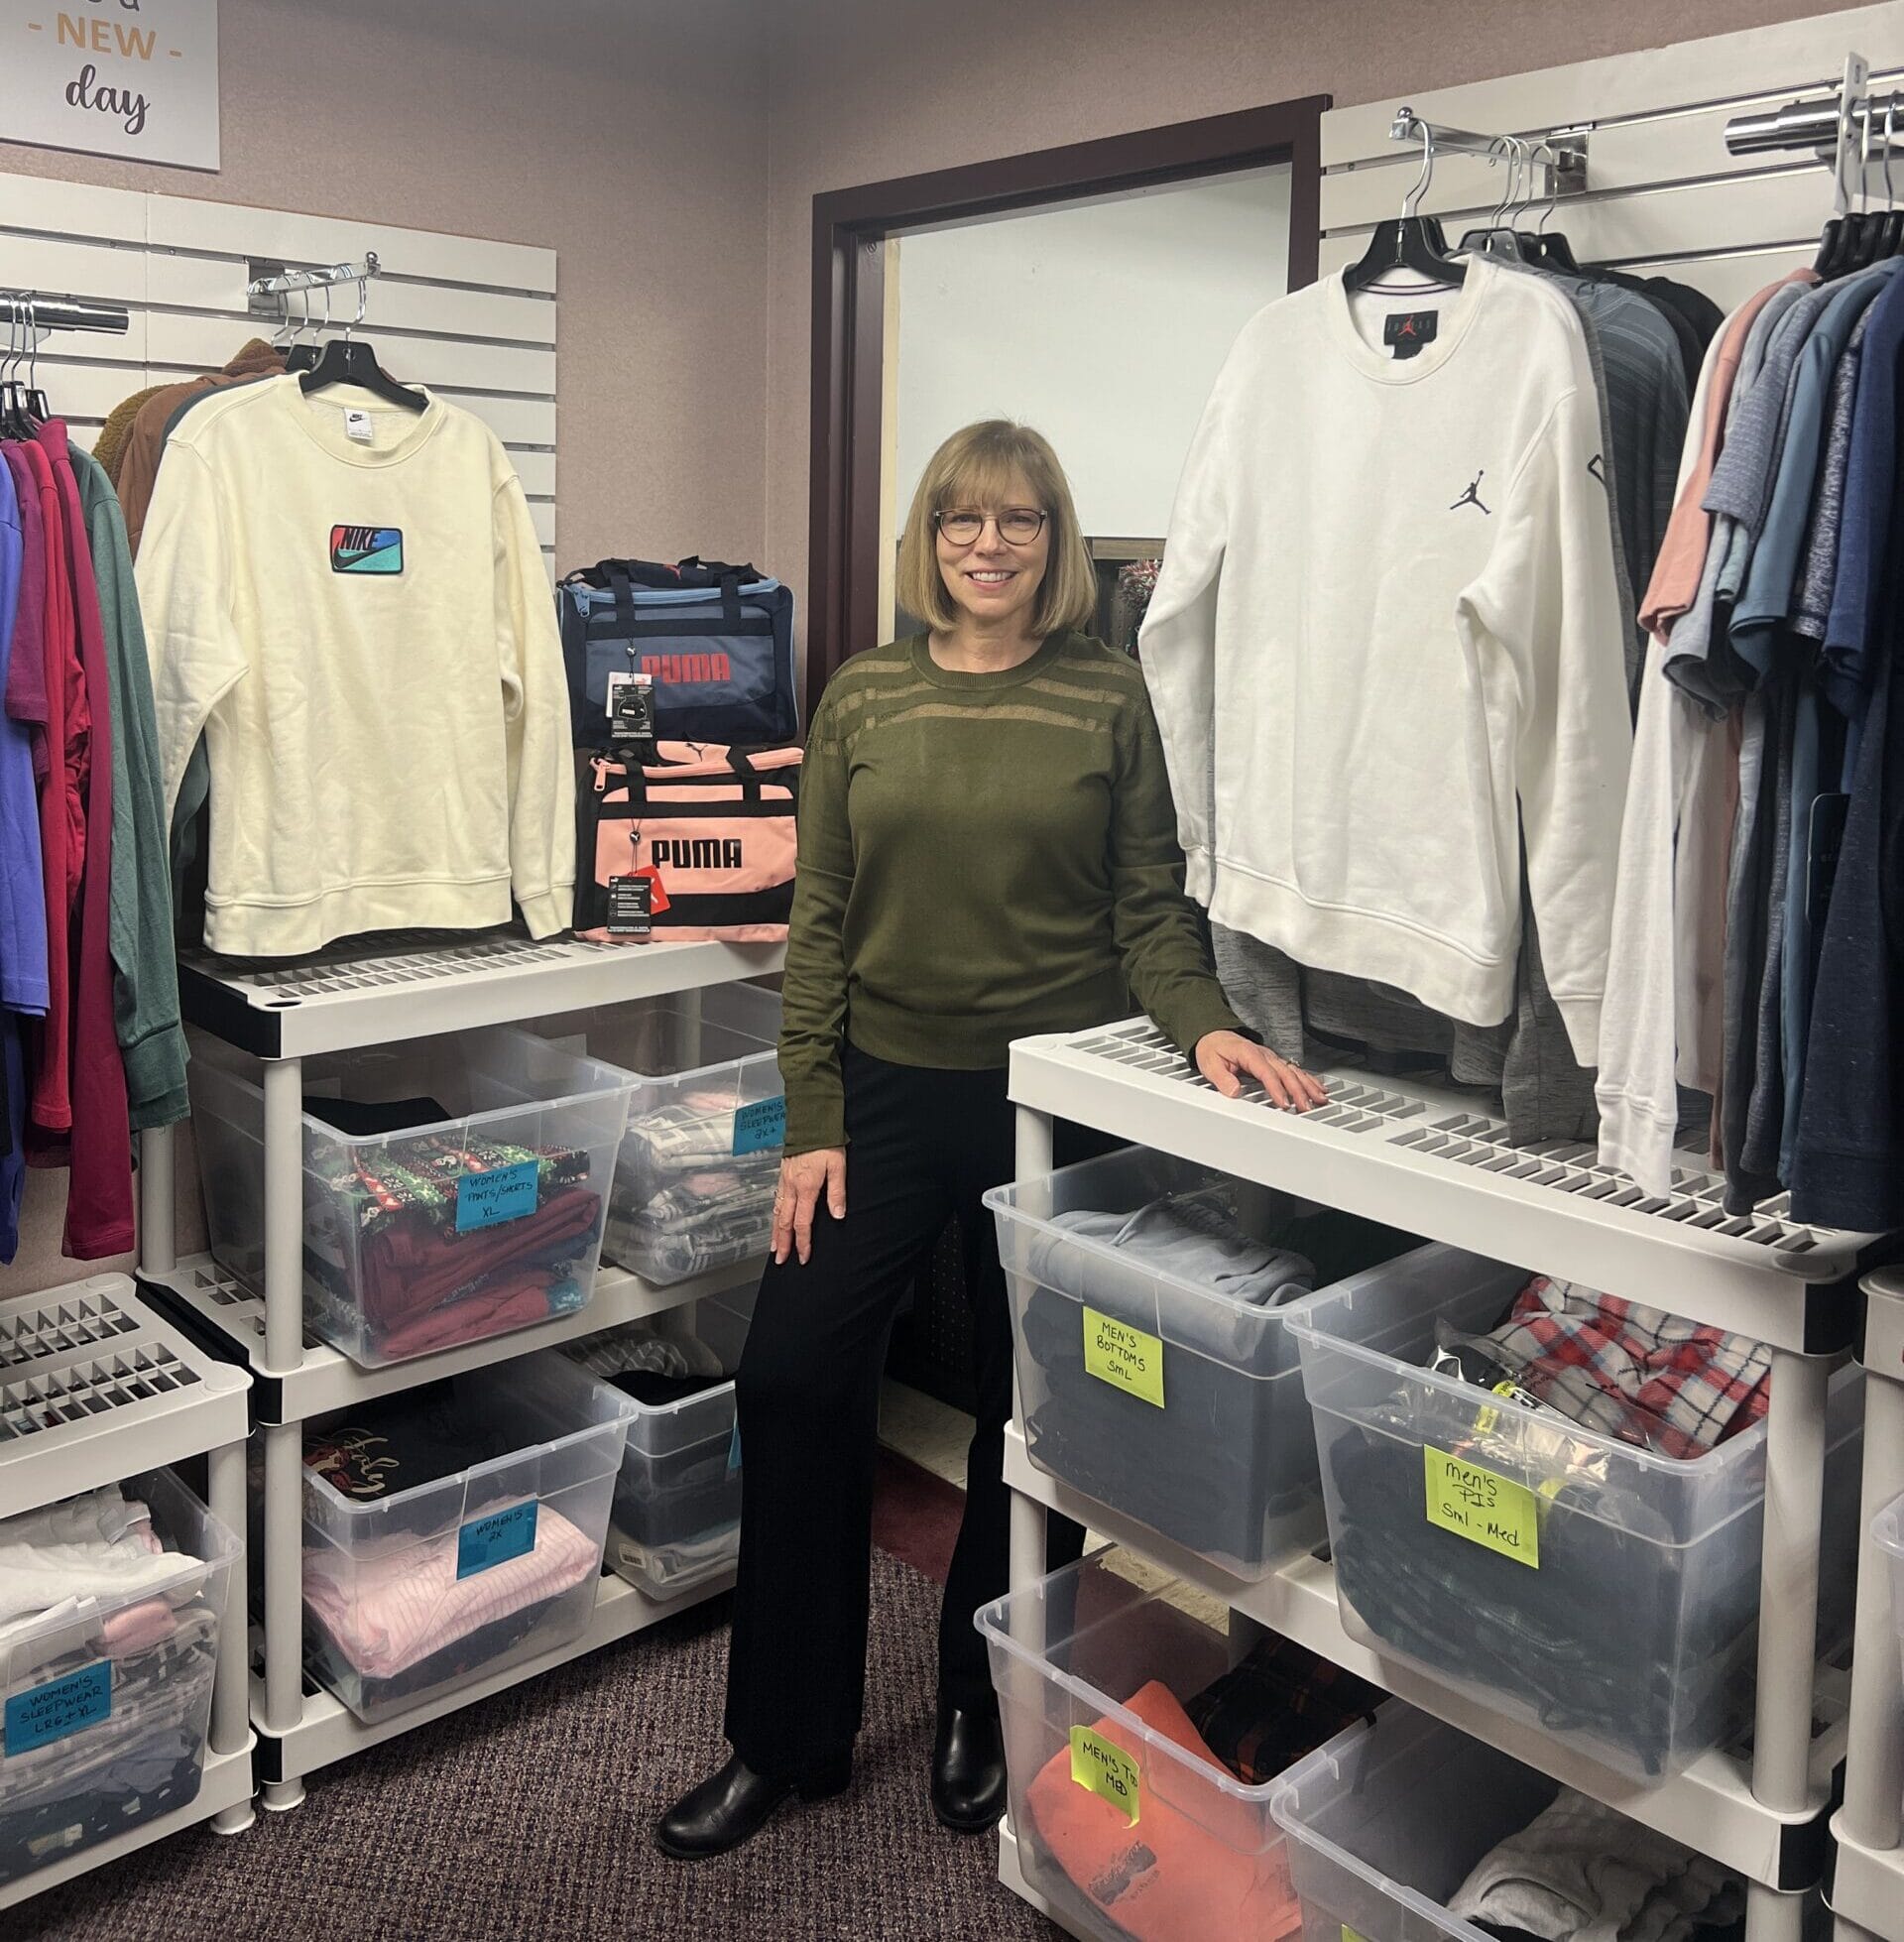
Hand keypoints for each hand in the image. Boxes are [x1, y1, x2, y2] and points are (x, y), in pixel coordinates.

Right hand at [772, 1147, 846, 1264]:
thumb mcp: (838, 1165)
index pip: (802, 1222)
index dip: (802, 1242)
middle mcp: (792, 1187)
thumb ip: (837, 1192)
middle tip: (780, 1260)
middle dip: (783, 1243)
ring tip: (774, 1247)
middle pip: (785, 1222)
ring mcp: (784, 1180)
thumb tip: (838, 1216)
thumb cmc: (825, 1141)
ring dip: (775, 1232)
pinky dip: (774, 1215)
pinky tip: (775, 1220)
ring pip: (777, 1212)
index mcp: (806, 1187)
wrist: (809, 1120)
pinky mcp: (783, 1173)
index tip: (803, 1256)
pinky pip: (776, 1200)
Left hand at [1194, 1031, 1327, 1111]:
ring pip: (1294, 1071)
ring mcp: (1271, 1057)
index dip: (1276, 1088)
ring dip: (1308, 1085)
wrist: (1213, 1035)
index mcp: (1248, 1053)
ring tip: (1319, 1099)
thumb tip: (1233, 1091)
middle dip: (1298, 1090)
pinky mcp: (1274, 1061)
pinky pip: (1294, 1069)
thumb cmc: (1212, 1048)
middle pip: (1285, 1072)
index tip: (1283, 1103)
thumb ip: (1222, 1078)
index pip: (1266, 1072)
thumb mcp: (1209, 1063)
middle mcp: (1263, 1054)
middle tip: (1305, 1107)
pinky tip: (1318, 1087)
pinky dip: (1308, 1079)